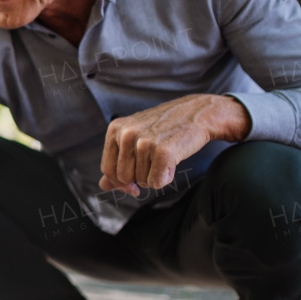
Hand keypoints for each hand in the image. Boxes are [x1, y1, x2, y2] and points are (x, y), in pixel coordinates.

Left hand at [99, 94, 249, 196]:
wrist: (198, 113)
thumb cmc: (165, 128)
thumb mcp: (135, 139)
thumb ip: (118, 162)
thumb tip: (102, 186)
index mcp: (115, 129)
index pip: (107, 169)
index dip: (119, 183)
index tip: (132, 185)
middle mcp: (126, 134)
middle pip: (123, 178)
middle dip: (139, 179)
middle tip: (154, 163)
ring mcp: (144, 142)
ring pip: (141, 182)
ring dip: (155, 176)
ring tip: (165, 157)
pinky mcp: (162, 152)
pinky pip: (156, 183)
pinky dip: (166, 178)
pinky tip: (173, 162)